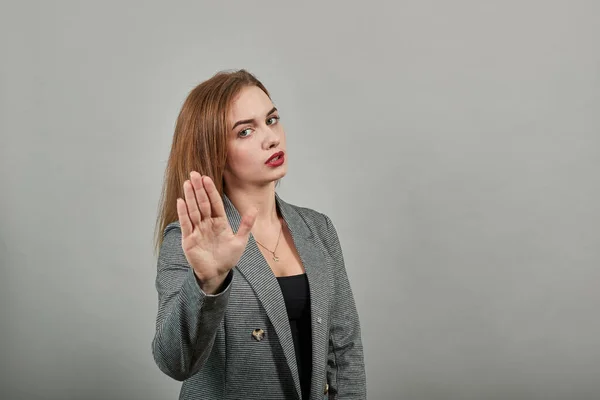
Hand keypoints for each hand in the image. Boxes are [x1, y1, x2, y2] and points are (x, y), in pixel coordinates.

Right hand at [177, 171, 256, 293]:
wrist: (217, 274)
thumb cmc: (227, 258)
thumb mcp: (240, 241)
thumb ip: (246, 225)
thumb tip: (254, 209)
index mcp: (219, 221)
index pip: (214, 203)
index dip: (210, 190)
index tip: (206, 177)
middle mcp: (207, 223)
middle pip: (202, 203)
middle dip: (198, 188)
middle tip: (194, 173)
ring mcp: (197, 230)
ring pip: (193, 210)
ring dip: (190, 197)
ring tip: (187, 183)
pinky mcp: (189, 239)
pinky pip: (186, 224)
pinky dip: (183, 213)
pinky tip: (181, 201)